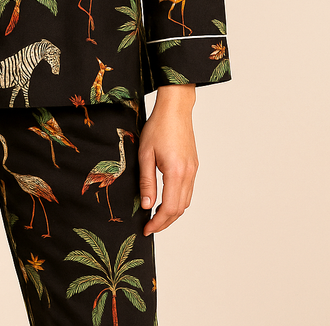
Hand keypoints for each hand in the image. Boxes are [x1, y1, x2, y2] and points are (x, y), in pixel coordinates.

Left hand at [138, 84, 197, 235]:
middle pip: (180, 209)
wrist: (175, 108)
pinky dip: (178, 201)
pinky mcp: (193, 165)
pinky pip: (188, 191)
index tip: (146, 228)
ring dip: (172, 213)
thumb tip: (146, 206)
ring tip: (156, 216)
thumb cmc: (158, 127)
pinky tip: (166, 200)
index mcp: (176, 172)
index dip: (158, 222)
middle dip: (165, 222)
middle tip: (149, 227)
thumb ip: (146, 182)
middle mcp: (188, 174)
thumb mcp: (145, 154)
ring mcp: (193, 170)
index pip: (169, 208)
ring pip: (186, 201)